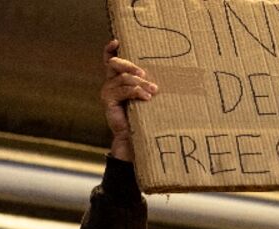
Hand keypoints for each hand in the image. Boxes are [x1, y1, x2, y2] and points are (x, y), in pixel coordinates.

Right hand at [102, 39, 157, 162]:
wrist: (135, 138)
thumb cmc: (146, 114)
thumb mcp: (148, 95)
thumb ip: (149, 83)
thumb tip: (171, 72)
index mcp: (118, 78)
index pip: (110, 60)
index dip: (110, 50)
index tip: (117, 41)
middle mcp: (110, 83)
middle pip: (115, 64)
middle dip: (131, 66)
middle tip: (145, 73)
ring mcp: (108, 92)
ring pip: (123, 78)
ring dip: (140, 83)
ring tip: (153, 91)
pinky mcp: (108, 101)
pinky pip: (122, 90)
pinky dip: (136, 92)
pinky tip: (146, 98)